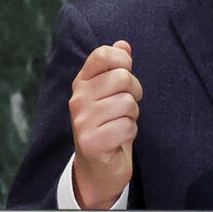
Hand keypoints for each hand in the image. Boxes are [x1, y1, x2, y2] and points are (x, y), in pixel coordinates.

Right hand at [68, 40, 142, 209]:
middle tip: (126, 107)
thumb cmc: (108, 125)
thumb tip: (123, 44)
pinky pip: (127, 127)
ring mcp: (82, 120)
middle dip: (134, 93)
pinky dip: (130, 133)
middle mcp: (78, 99)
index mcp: (82, 82)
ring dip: (132, 116)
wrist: (98, 167)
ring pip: (127, 103)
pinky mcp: (90, 142)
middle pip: (122, 77)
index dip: (123, 61)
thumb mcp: (111, 94)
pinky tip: (118, 139)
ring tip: (120, 124)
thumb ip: (116, 68)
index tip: (125, 76)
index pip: (103, 54)